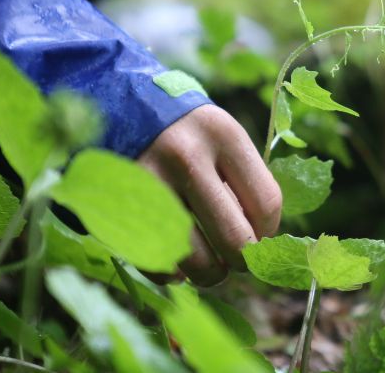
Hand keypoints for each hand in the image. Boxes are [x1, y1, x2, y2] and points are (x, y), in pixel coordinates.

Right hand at [138, 104, 280, 285]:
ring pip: (195, 259)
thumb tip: (260, 246)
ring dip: (209, 274)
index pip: (265, 203)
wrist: (121, 110)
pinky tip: (177, 265)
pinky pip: (155, 260)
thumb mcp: (222, 140)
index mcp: (224, 136)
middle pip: (234, 238)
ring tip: (210, 269)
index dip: (267, 231)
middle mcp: (187, 157)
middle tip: (236, 260)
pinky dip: (171, 273)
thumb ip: (243, 185)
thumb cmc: (188, 134)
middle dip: (242, 261)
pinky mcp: (117, 205)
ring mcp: (150, 182)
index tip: (259, 235)